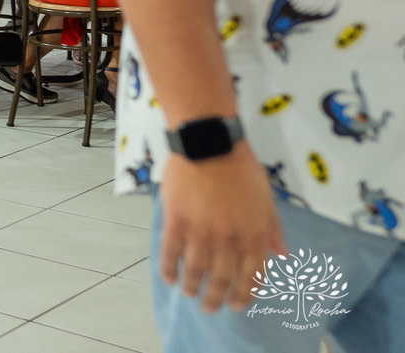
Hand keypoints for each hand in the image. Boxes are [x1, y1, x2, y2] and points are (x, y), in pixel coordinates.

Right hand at [160, 142, 287, 313]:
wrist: (209, 144)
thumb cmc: (241, 168)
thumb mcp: (266, 198)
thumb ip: (272, 229)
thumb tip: (282, 256)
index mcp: (254, 235)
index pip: (251, 276)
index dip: (244, 294)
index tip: (236, 304)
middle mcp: (228, 240)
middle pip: (221, 279)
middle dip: (216, 298)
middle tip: (210, 308)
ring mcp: (200, 232)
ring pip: (195, 271)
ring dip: (192, 287)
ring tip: (189, 294)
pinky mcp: (176, 222)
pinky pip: (171, 252)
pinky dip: (169, 269)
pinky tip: (168, 278)